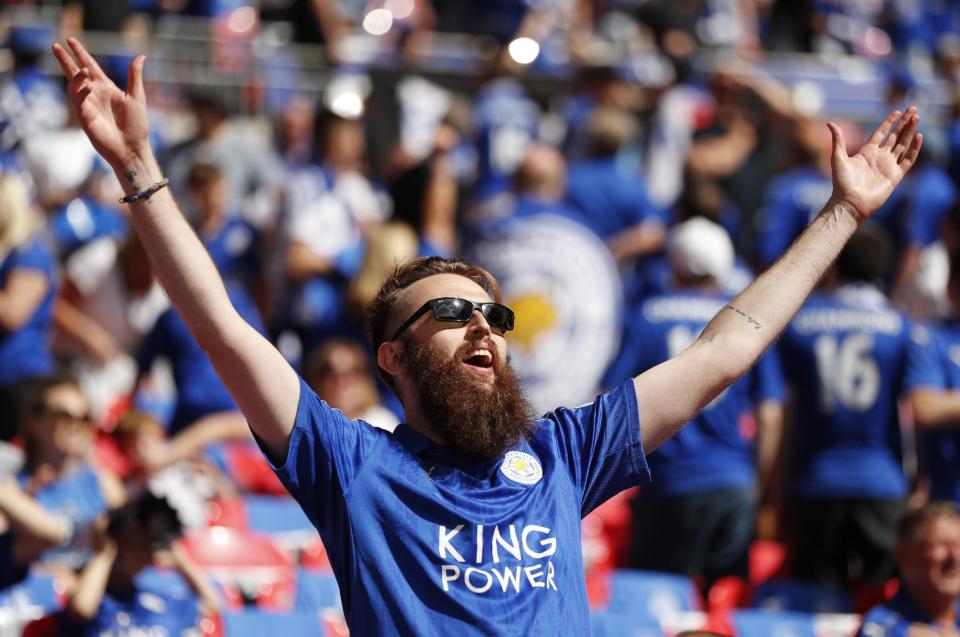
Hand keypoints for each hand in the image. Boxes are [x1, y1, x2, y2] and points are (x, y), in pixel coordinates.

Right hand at [51, 38, 149, 171]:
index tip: (71, 40)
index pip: (90, 66)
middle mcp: (94, 95)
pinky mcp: (84, 117)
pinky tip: (88, 88)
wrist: (132, 148)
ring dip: (76, 76)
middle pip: (75, 73)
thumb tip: (141, 55)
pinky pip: (77, 100)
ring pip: (73, 85)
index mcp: (106, 88)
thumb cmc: (136, 126)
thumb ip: (135, 76)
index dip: (81, 54)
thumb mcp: (137, 97)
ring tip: (82, 70)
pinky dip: (80, 91)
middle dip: (65, 60)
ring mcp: (87, 105)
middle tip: (55, 45)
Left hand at [829, 107, 921, 221]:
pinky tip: (918, 136)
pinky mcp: (896, 175)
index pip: (881, 133)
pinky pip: (908, 160)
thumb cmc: (842, 183)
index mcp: (867, 152)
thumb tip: (830, 122)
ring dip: (910, 131)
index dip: (889, 122)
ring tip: (917, 117)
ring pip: (903, 144)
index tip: (897, 111)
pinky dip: (914, 148)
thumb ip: (838, 140)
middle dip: (904, 123)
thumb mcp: (838, 158)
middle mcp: (879, 157)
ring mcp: (888, 166)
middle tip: (913, 108)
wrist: (850, 203)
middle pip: (895, 136)